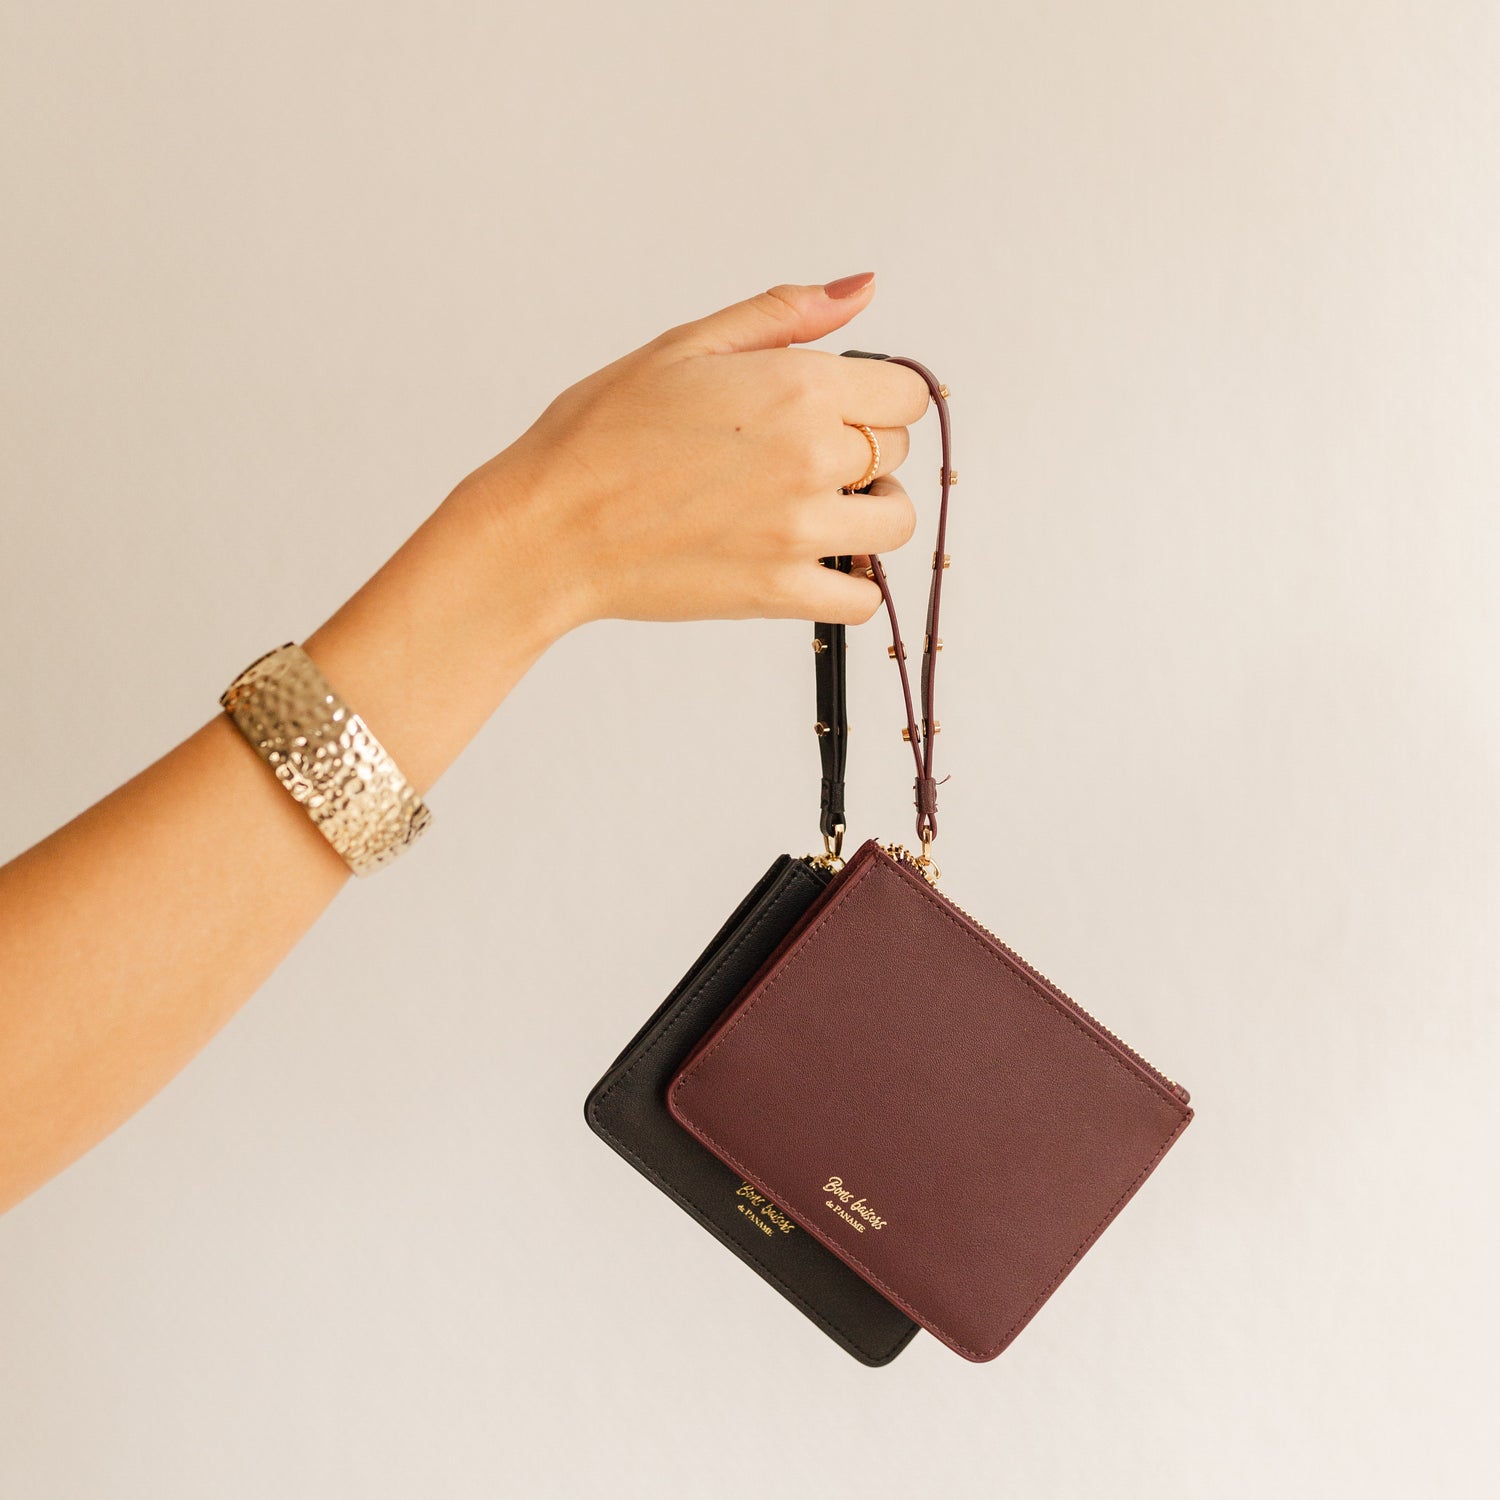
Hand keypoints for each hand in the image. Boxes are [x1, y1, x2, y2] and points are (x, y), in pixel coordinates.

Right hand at [460, 275, 932, 629]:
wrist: (548, 527)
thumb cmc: (600, 434)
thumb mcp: (686, 345)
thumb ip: (785, 315)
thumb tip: (863, 287)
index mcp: (796, 387)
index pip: (906, 393)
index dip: (879, 395)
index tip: (840, 406)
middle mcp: (810, 457)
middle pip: (899, 451)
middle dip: (865, 448)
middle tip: (802, 455)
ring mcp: (800, 530)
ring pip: (895, 522)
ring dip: (872, 511)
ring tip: (822, 507)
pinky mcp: (780, 592)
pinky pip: (864, 597)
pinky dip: (854, 582)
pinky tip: (817, 561)